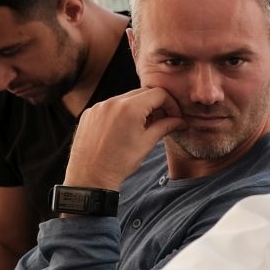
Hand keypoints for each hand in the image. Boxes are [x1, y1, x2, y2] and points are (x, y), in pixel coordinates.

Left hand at [63, 86, 186, 191]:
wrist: (90, 177)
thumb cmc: (119, 163)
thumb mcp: (147, 143)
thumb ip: (165, 126)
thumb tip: (180, 121)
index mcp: (129, 108)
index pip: (158, 94)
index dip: (171, 104)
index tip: (174, 116)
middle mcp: (112, 102)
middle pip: (143, 93)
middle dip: (156, 104)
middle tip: (163, 120)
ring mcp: (98, 106)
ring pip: (126, 98)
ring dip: (139, 108)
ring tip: (143, 127)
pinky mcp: (89, 113)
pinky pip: (111, 106)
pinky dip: (122, 112)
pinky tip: (124, 129)